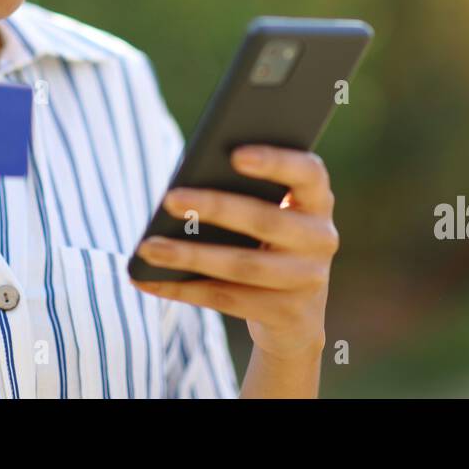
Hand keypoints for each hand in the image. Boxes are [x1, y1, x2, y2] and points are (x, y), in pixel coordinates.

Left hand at [130, 145, 338, 361]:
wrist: (295, 312)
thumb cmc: (267, 239)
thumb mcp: (270, 211)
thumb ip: (245, 191)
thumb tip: (185, 186)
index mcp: (317, 200)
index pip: (307, 173)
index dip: (276, 162)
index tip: (235, 154)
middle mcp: (321, 238)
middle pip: (266, 221)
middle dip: (215, 208)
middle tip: (169, 198)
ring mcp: (308, 279)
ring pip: (242, 266)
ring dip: (190, 256)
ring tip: (148, 247)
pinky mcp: (287, 314)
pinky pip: (226, 299)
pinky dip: (182, 289)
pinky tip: (148, 280)